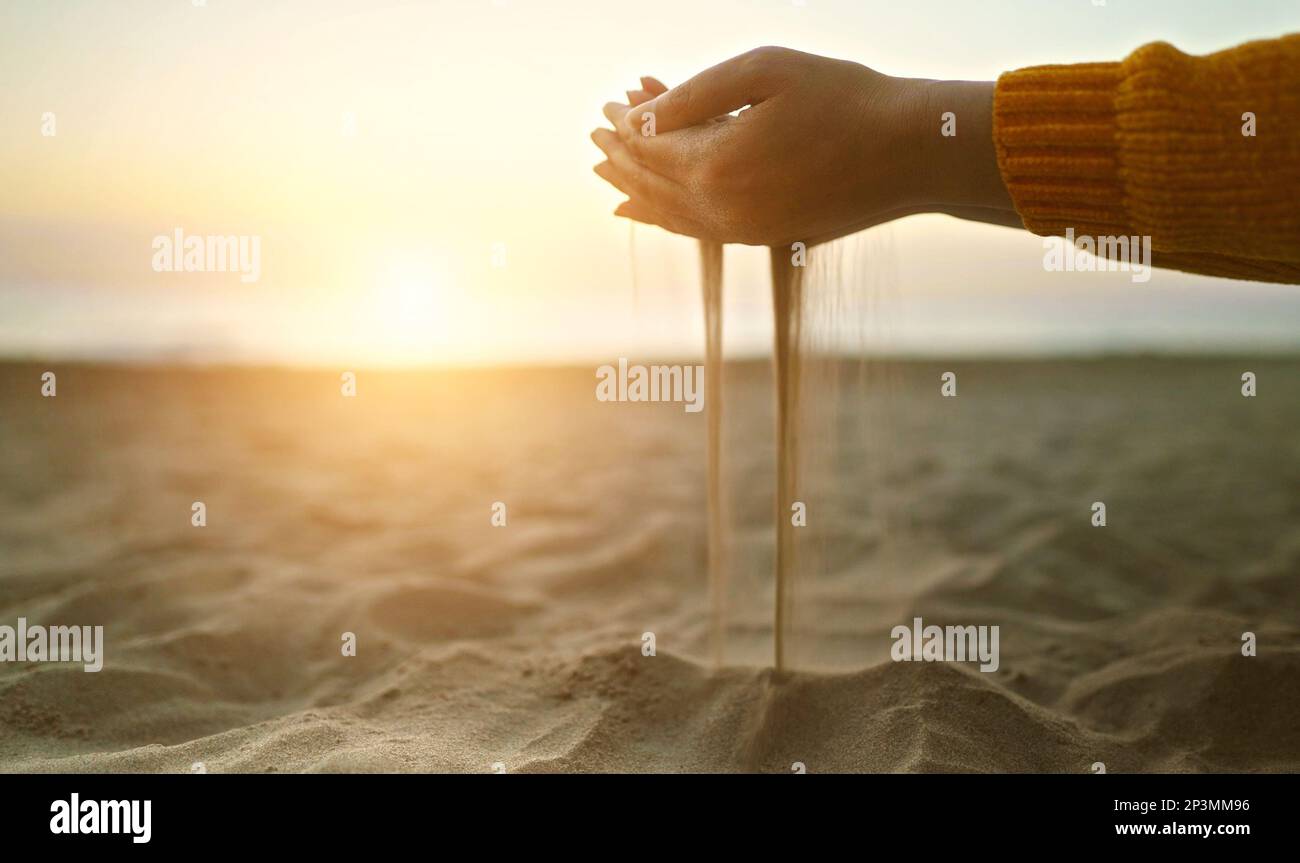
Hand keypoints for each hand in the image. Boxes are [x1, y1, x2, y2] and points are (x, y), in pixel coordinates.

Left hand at [590, 47, 1015, 245]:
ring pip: (668, 212)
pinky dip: (664, 217)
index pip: (649, 145)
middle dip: (620, 156)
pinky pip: (696, 230)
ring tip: (605, 174)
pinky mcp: (764, 237)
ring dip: (634, 188)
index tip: (611, 103)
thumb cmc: (844, 98)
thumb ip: (694, 95)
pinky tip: (646, 213)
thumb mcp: (764, 71)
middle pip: (650, 182)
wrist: (911, 153)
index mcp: (715, 164)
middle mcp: (721, 208)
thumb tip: (638, 118)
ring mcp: (742, 230)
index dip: (624, 123)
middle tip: (596, 133)